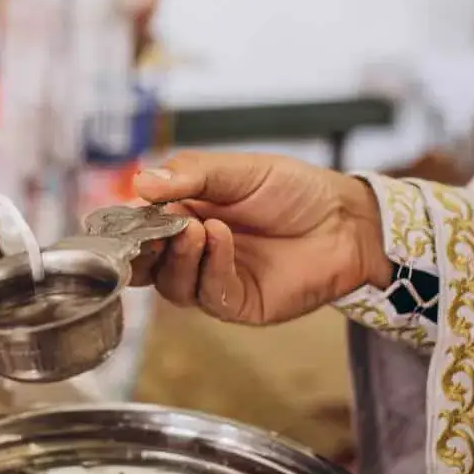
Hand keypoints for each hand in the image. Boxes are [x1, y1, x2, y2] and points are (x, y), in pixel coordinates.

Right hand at [133, 151, 391, 323]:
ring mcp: (211, 280)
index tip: (127, 213)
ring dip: (179, 256)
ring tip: (196, 228)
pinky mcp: (236, 303)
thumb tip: (139, 182)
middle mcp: (191, 253)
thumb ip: (189, 175)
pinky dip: (210, 265)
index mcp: (182, 218)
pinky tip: (220, 238)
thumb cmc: (294, 190)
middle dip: (144, 250)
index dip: (128, 226)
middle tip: (154, 229)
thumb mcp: (237, 170)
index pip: (140, 230)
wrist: (346, 220)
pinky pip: (209, 293)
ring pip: (172, 284)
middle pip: (147, 266)